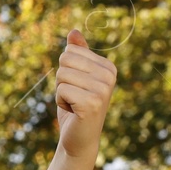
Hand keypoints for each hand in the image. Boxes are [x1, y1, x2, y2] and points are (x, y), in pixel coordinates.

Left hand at [55, 29, 117, 158]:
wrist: (79, 138)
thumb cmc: (75, 106)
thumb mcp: (75, 77)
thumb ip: (77, 54)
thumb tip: (74, 31)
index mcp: (108, 67)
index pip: (70, 51)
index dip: (65, 70)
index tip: (76, 87)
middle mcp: (110, 75)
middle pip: (65, 60)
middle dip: (61, 80)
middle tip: (73, 96)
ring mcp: (103, 89)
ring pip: (62, 75)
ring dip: (61, 91)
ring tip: (73, 104)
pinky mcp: (93, 102)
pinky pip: (62, 90)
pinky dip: (61, 101)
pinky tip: (73, 111)